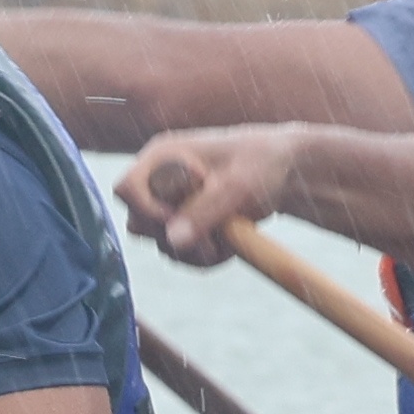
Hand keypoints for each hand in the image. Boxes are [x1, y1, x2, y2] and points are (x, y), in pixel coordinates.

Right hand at [121, 125, 316, 265]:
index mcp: (163, 156)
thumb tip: (172, 241)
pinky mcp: (186, 222)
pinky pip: (178, 251)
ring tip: (226, 243)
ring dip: (191, 252)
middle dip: (175, 239)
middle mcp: (159, 180)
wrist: (286, 171)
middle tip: (213, 240)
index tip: (181, 222)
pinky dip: (201, 256)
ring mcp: (172, 203)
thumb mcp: (236, 186)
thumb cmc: (262, 164)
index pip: (126, 189)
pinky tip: (228, 245)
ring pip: (159, 242)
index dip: (147, 212)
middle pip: (138, 223)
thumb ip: (204, 212)